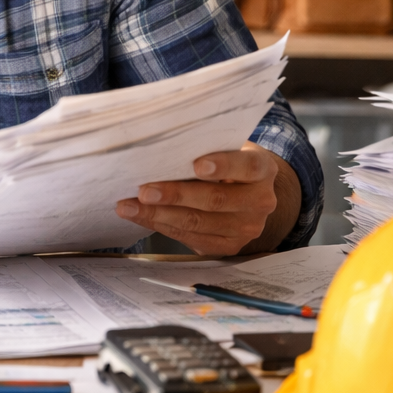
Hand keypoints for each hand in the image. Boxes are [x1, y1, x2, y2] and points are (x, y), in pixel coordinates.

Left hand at [114, 143, 300, 255]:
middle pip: (215, 199)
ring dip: (158, 215)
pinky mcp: (229, 246)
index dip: (223, 165)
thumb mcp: (226, 148)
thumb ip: (206, 147)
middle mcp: (260, 201)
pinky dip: (161, 226)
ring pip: (198, 222)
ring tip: (129, 206)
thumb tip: (160, 147)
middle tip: (144, 190)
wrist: (248, 194)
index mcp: (263, 170)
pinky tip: (140, 216)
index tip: (197, 165)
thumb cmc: (227, 162)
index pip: (247, 166)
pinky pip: (190, 237)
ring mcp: (246, 228)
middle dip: (175, 195)